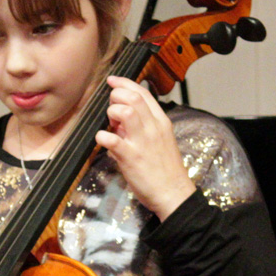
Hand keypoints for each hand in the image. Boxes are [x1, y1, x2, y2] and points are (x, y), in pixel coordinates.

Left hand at [95, 76, 195, 221]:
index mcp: (161, 121)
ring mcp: (142, 142)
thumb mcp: (159, 142)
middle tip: (111, 108)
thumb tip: (118, 123)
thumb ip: (140, 129)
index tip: (113, 81)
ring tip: (111, 125)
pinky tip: (102, 140)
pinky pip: (112, 140)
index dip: (125, 83)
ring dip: (112, 113)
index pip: (143, 93)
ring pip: (125, 112)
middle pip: (133, 97)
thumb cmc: (165, 170)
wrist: (173, 193)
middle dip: (116, 96)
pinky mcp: (131, 157)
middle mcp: (153, 127)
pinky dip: (102, 137)